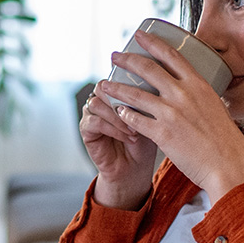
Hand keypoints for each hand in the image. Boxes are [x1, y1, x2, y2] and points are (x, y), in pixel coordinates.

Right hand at [80, 80, 157, 209]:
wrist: (137, 167)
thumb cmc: (147, 139)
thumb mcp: (152, 115)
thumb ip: (149, 97)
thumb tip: (157, 81)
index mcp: (116, 91)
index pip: (116, 75)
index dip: (128, 81)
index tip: (147, 90)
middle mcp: (101, 99)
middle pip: (103, 86)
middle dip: (121, 97)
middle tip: (139, 111)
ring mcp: (91, 114)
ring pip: (97, 103)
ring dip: (118, 115)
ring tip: (136, 129)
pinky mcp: (86, 130)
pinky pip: (95, 122)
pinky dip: (113, 128)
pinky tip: (128, 136)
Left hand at [98, 30, 243, 203]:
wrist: (228, 165)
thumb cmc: (226, 142)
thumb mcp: (217, 108)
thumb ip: (201, 97)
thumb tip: (193, 92)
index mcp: (199, 85)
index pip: (171, 55)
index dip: (152, 42)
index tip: (139, 36)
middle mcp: (184, 95)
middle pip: (148, 69)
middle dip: (127, 60)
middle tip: (115, 56)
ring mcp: (172, 113)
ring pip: (135, 94)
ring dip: (116, 88)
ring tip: (105, 84)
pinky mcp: (162, 133)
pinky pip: (135, 120)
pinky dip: (124, 115)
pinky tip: (118, 112)